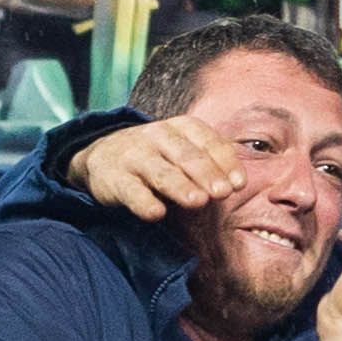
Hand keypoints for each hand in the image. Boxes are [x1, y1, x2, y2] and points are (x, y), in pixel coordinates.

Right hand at [68, 115, 246, 227]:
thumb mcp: (184, 151)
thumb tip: (237, 184)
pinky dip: (143, 202)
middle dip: (206, 174)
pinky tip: (156, 213)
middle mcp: (158, 135)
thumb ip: (211, 163)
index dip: (225, 161)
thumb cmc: (158, 156)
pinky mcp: (113, 177)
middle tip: (222, 193)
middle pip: (186, 155)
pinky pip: (131, 191)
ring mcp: (134, 155)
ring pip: (161, 172)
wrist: (103, 155)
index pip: (208, 141)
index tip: (238, 184)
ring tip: (197, 201)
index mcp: (181, 127)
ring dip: (180, 186)